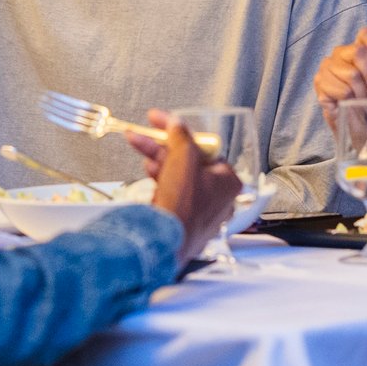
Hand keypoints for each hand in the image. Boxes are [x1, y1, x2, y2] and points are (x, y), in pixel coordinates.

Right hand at [126, 110, 240, 267]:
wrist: (164, 242)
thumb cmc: (182, 205)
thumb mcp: (183, 160)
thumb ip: (181, 137)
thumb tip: (177, 124)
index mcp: (228, 181)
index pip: (205, 148)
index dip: (181, 133)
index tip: (163, 123)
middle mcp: (219, 198)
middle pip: (189, 162)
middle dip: (162, 146)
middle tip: (144, 133)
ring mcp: (202, 212)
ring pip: (179, 178)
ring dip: (157, 160)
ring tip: (138, 146)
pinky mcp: (185, 222)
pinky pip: (174, 194)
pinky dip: (160, 180)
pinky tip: (147, 171)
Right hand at [314, 18, 366, 122]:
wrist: (362, 121)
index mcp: (357, 45)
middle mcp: (340, 52)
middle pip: (359, 52)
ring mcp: (327, 66)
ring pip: (352, 75)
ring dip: (364, 93)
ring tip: (366, 102)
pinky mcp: (320, 82)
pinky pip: (342, 89)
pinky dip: (352, 102)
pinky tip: (353, 105)